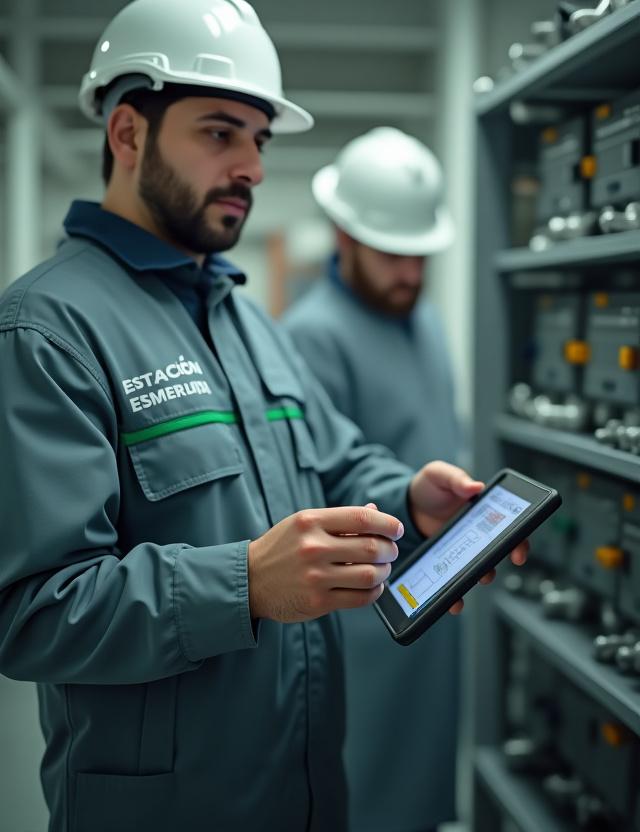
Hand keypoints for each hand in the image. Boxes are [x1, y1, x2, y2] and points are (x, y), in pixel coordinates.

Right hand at [248, 505, 403, 621]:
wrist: (250, 580)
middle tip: (391, 551)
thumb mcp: (304, 524)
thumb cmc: (282, 548)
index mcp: (311, 521)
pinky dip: (375, 591)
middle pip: (372, 547)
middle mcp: (313, 547)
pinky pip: (361, 598)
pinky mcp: (318, 602)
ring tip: (382, 569)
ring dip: (385, 572)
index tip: (396, 529)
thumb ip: (340, 519)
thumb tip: (376, 512)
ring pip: (371, 575)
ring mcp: (315, 576)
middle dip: (390, 550)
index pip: (362, 518)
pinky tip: (372, 586)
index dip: (387, 524)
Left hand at [408, 461, 528, 614]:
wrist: (408, 506)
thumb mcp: (440, 474)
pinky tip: (452, 599)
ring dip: (477, 579)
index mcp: (485, 510)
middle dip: (497, 565)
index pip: (512, 527)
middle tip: (488, 572)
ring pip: (480, 570)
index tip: (517, 553)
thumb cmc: (429, 487)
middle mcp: (480, 533)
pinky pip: (457, 579)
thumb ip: (456, 478)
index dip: (520, 541)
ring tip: (467, 583)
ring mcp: (465, 550)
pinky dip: (456, 592)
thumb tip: (475, 486)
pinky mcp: (449, 562)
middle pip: (499, 553)